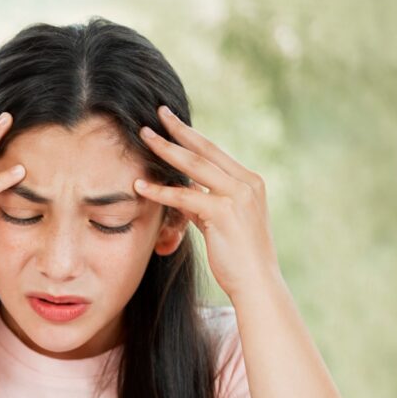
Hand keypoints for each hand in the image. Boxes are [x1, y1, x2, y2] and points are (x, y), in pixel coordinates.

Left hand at [133, 105, 282, 301]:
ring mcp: (238, 196)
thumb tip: (182, 193)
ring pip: (194, 166)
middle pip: (205, 150)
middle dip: (178, 130)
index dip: (191, 135)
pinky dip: (160, 191)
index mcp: (249, 182)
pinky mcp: (224, 213)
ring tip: (142, 138)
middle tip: (156, 114)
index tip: (171, 120)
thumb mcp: (221, 224)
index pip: (215, 152)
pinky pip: (185, 197)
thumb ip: (204, 205)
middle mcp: (247, 183)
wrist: (257, 283)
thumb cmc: (238, 258)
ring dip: (165, 150)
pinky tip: (140, 186)